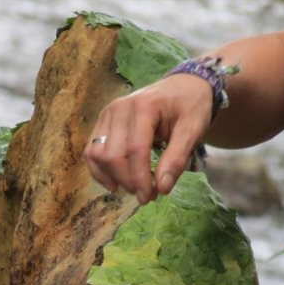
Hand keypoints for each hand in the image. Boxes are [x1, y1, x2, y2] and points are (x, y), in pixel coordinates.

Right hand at [84, 74, 212, 204]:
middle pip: (113, 154)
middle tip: (147, 195)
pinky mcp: (102, 121)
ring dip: (112, 177)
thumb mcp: (192, 131)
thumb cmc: (190, 107)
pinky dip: (99, 170)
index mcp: (144, 106)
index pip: (135, 149)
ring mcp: (107, 113)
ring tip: (133, 188)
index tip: (150, 197)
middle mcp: (120, 108)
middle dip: (127, 181)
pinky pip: (91, 150)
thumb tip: (162, 189)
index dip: (140, 178)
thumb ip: (177, 159)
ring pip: (97, 154)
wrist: (182, 87)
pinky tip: (114, 183)